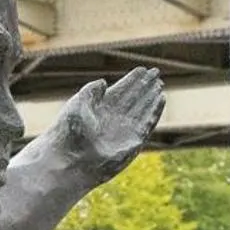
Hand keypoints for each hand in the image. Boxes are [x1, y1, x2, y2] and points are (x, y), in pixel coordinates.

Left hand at [50, 66, 164, 182]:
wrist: (70, 160)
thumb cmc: (67, 133)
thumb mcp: (77, 106)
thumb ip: (91, 91)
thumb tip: (103, 81)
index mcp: (98, 110)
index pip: (119, 91)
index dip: (131, 80)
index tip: (141, 69)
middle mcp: (112, 119)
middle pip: (132, 99)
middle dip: (144, 86)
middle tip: (155, 72)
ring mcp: (123, 130)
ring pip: (141, 110)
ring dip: (151, 97)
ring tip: (160, 84)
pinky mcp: (132, 142)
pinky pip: (147, 123)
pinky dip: (155, 111)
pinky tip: (161, 99)